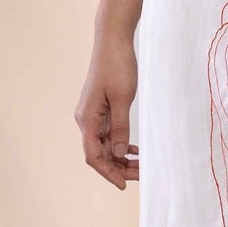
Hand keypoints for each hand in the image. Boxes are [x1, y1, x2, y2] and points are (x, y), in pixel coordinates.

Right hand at [75, 32, 139, 187]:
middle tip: (141, 177)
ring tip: (141, 167)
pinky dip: (121, 144)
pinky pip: (109, 133)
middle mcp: (87, 120)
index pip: (93, 155)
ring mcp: (94, 115)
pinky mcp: (102, 109)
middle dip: (118, 168)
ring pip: (106, 145)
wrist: (113, 41)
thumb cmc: (117, 66)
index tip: (123, 185)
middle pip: (100, 153)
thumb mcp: (122, 98)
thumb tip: (120, 153)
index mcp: (88, 119)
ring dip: (121, 158)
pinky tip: (135, 150)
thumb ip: (120, 127)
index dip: (108, 172)